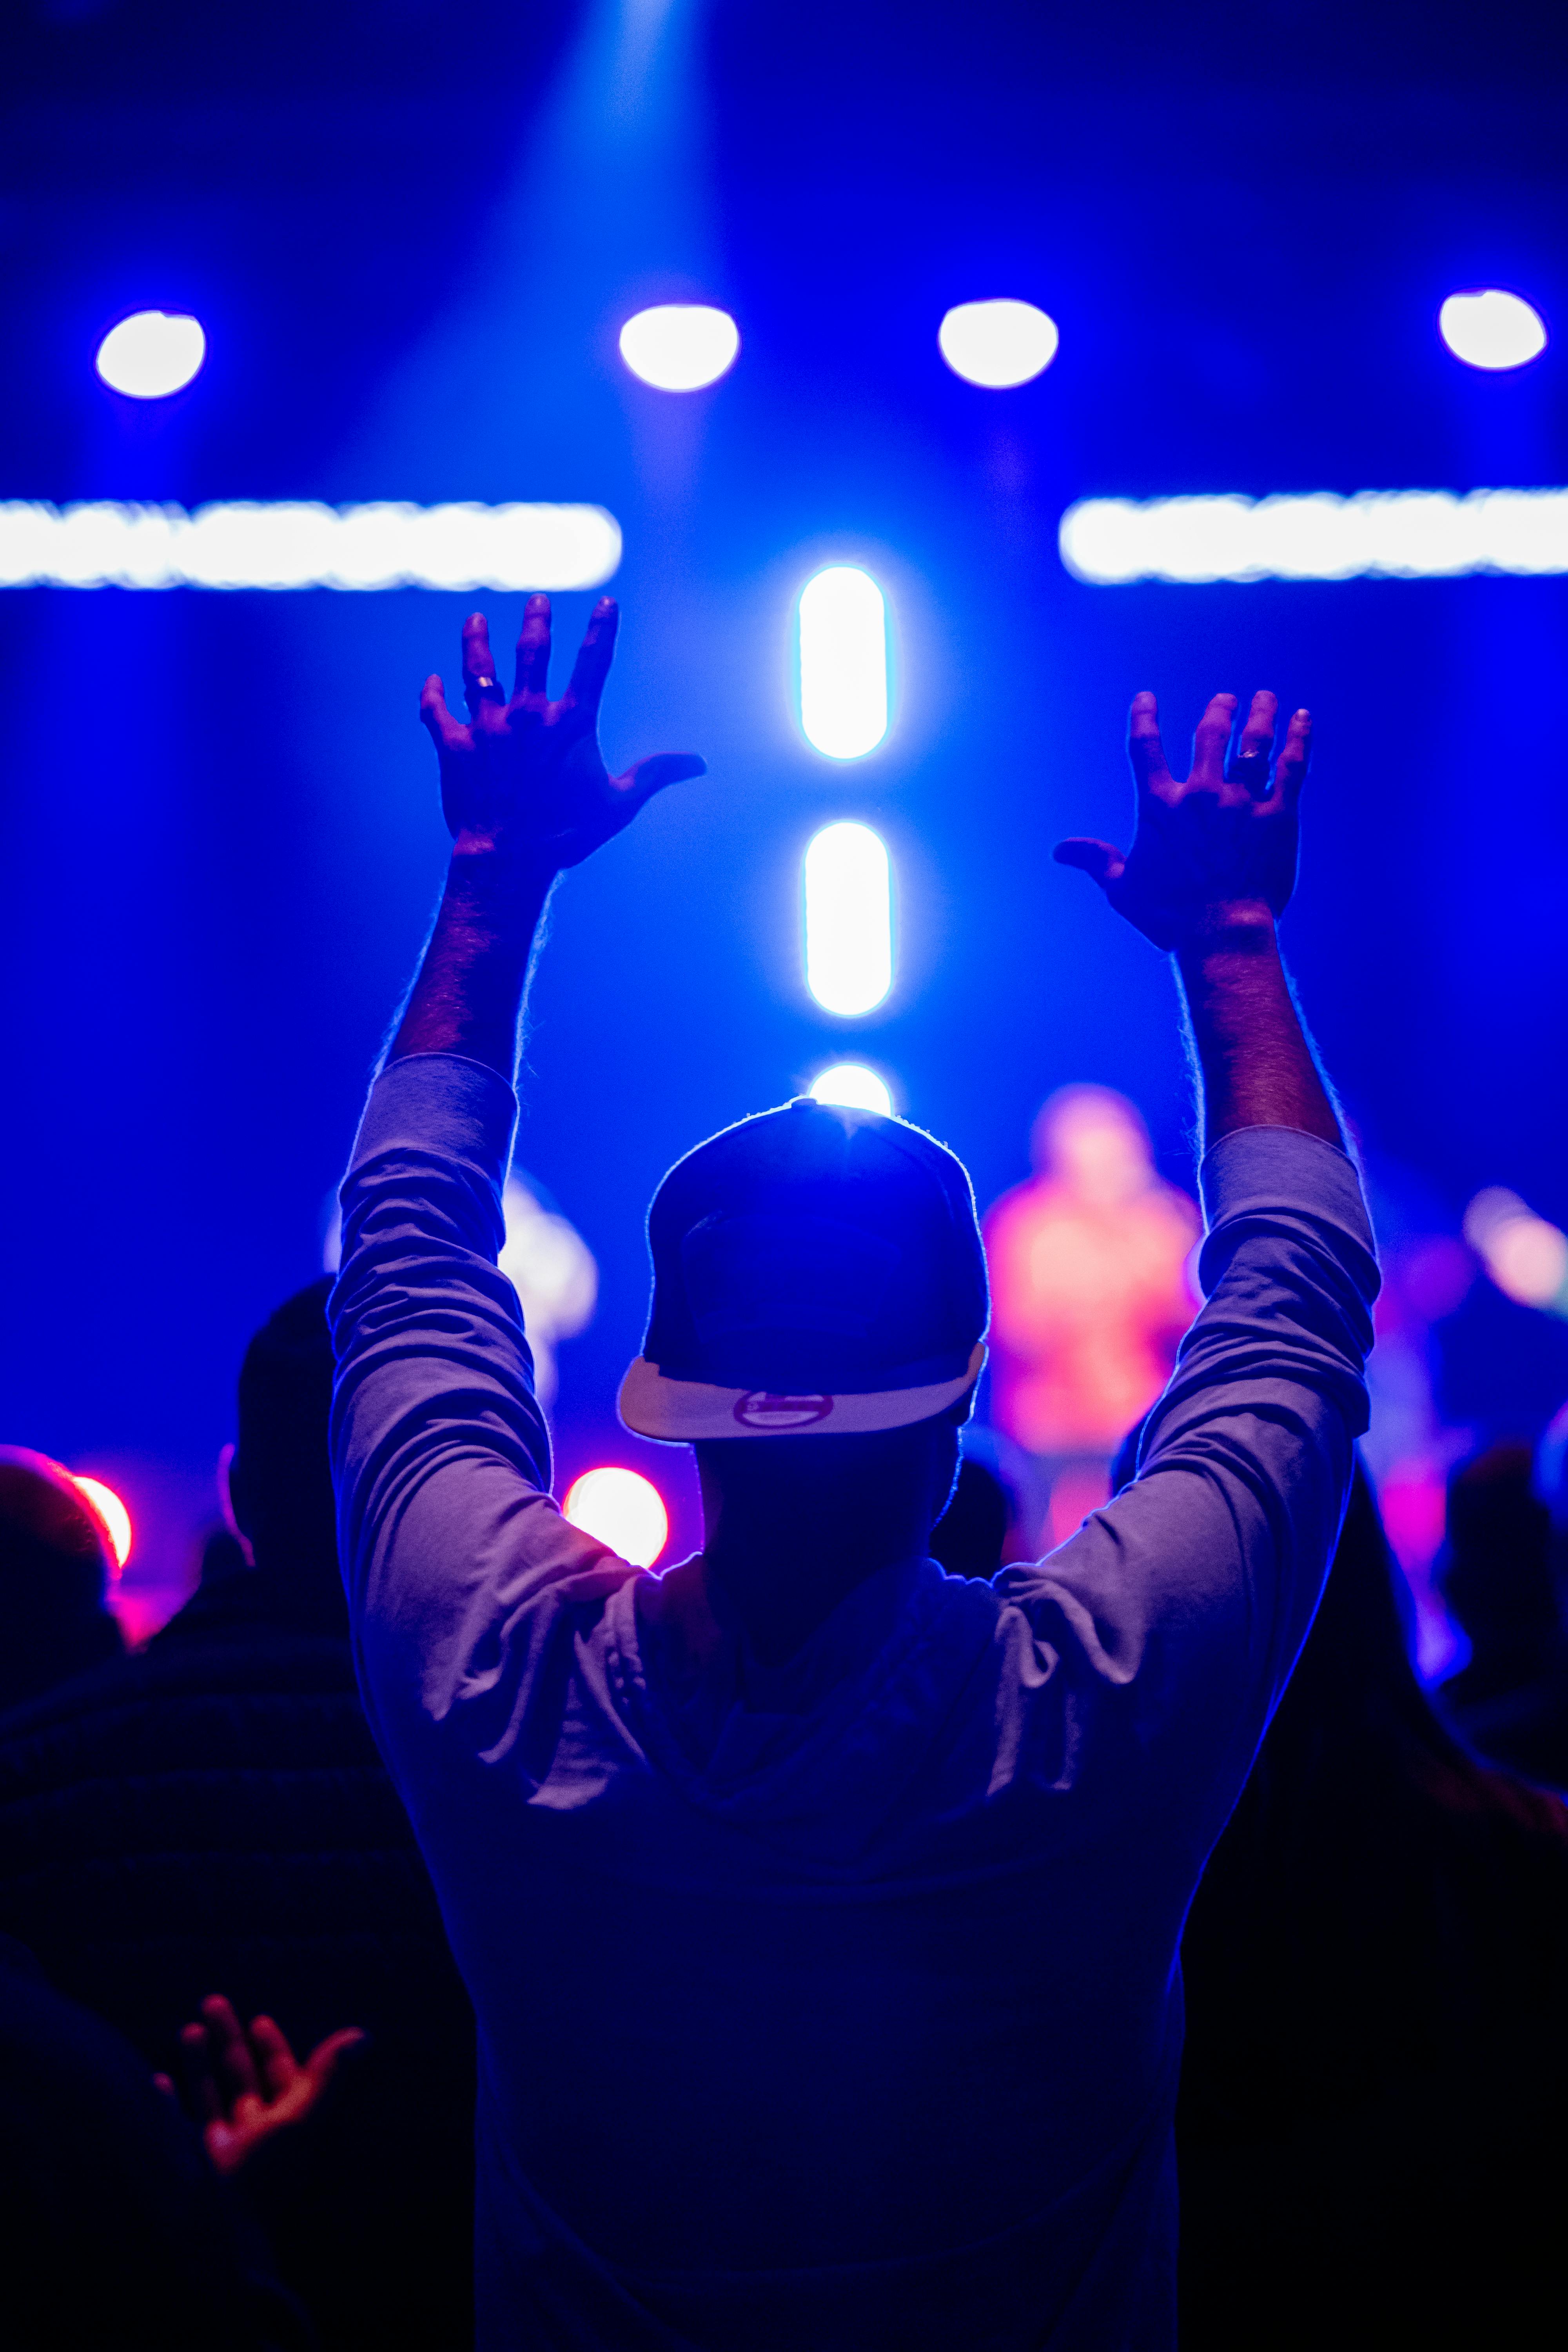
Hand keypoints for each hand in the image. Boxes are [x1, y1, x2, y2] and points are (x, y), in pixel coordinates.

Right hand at [158, 1994, 364, 2176]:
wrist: (216, 2236)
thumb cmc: (261, 2176)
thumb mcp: (300, 2120)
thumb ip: (329, 2077)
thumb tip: (365, 2034)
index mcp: (281, 2128)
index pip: (279, 2079)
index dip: (273, 2048)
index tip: (260, 2019)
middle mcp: (251, 2138)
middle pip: (240, 2079)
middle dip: (228, 2042)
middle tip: (212, 2001)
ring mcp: (216, 2153)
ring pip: (208, 2098)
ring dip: (199, 2064)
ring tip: (188, 2028)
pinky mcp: (183, 2163)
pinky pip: (173, 2127)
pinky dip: (166, 2104)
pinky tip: (156, 2079)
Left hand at [419, 594, 705, 870]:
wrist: (508, 859)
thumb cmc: (566, 833)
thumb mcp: (618, 804)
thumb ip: (655, 774)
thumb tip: (700, 764)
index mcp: (571, 723)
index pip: (592, 663)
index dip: (601, 629)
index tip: (606, 602)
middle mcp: (528, 714)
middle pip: (532, 652)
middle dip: (536, 622)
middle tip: (536, 601)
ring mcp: (487, 726)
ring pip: (479, 671)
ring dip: (476, 642)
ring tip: (473, 620)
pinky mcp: (454, 745)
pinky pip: (438, 711)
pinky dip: (434, 695)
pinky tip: (434, 682)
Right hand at [1055, 690, 1309, 950]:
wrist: (1222, 934)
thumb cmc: (1171, 917)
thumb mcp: (1123, 889)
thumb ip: (1095, 859)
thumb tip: (1059, 850)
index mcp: (1161, 807)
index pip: (1145, 749)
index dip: (1143, 718)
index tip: (1145, 698)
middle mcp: (1202, 795)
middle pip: (1210, 734)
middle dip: (1218, 711)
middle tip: (1225, 700)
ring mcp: (1243, 802)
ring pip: (1253, 743)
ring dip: (1259, 715)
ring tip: (1264, 698)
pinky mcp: (1279, 815)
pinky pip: (1291, 766)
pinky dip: (1298, 739)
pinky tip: (1303, 720)